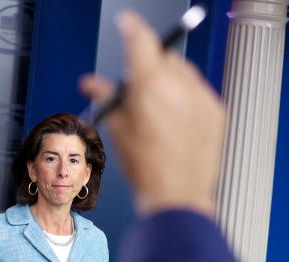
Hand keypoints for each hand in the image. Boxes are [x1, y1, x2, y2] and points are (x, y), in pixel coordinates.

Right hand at [79, 10, 223, 217]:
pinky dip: (185, 97)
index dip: (131, 27)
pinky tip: (173, 121)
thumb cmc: (145, 165)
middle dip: (149, 64)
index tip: (126, 22)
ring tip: (156, 110)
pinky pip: (197, 91)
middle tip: (137, 86)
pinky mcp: (215, 109)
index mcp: (149, 87)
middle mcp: (178, 85)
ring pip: (182, 72)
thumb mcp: (118, 129)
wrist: (177, 192)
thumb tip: (91, 83)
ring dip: (168, 79)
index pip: (139, 41)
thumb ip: (107, 97)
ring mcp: (200, 96)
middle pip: (162, 56)